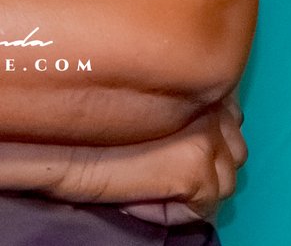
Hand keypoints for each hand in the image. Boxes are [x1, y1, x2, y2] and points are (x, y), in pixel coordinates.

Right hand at [48, 98, 245, 223]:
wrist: (56, 143)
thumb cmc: (81, 122)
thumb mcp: (136, 99)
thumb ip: (169, 99)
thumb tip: (187, 118)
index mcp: (193, 79)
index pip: (228, 114)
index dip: (203, 135)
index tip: (171, 145)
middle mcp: (208, 102)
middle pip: (234, 149)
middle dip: (205, 162)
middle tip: (158, 165)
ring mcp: (207, 136)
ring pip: (224, 181)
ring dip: (192, 187)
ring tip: (148, 180)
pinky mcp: (196, 169)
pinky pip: (203, 208)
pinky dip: (174, 211)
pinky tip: (140, 195)